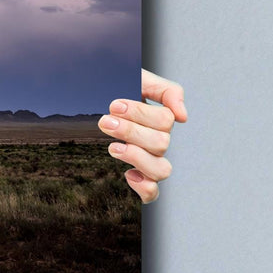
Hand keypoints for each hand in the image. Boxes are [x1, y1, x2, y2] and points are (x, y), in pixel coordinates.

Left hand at [99, 69, 186, 203]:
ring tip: (112, 147)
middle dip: (130, 131)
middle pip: (161, 144)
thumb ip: (166, 90)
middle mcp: (157, 141)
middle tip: (105, 121)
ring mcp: (148, 160)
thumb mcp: (140, 78)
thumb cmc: (115, 88)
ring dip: (137, 157)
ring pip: (161, 170)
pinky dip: (144, 187)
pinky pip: (152, 193)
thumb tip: (183, 117)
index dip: (140, 114)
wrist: (89, 96)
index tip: (113, 105)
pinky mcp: (137, 178)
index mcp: (159, 119)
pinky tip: (128, 174)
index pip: (165, 121)